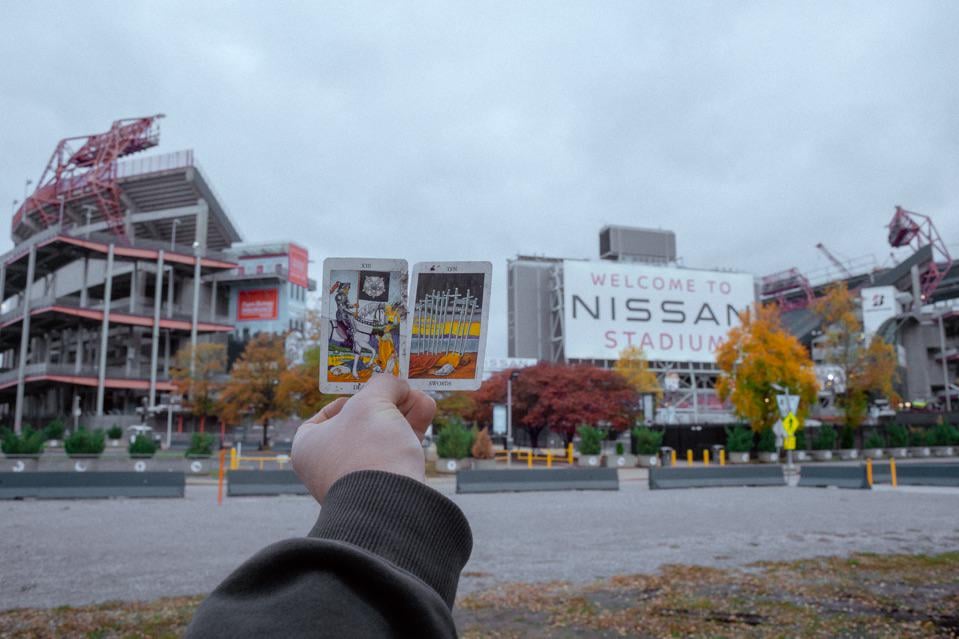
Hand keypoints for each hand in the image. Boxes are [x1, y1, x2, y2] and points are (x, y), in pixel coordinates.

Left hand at [292, 374, 435, 503]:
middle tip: (406, 390)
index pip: (327, 413)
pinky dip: (410, 432)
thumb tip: (395, 383)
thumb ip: (383, 384)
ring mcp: (356, 479)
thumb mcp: (372, 402)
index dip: (353, 396)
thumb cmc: (368, 449)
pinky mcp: (383, 487)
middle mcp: (328, 465)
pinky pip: (396, 453)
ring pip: (383, 436)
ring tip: (424, 399)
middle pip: (362, 422)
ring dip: (404, 414)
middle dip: (389, 403)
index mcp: (310, 445)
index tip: (373, 390)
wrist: (390, 506)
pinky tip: (426, 413)